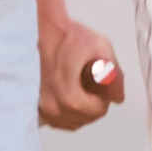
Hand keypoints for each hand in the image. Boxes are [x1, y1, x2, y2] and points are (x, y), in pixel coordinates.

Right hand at [40, 5, 124, 131]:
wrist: (40, 30)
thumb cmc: (68, 36)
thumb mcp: (101, 48)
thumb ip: (115, 76)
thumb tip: (117, 98)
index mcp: (69, 98)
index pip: (98, 111)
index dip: (103, 95)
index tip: (98, 81)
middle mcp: (51, 108)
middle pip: (85, 118)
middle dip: (92, 102)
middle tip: (89, 80)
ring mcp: (40, 109)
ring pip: (71, 120)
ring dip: (80, 108)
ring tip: (77, 84)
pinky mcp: (33, 106)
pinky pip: (56, 118)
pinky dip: (65, 109)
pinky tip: (66, 91)